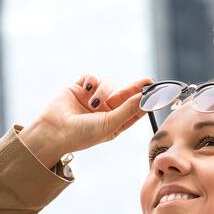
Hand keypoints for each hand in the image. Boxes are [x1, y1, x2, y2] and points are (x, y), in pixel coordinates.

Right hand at [19, 74, 154, 166]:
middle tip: (147, 81)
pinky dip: (91, 81)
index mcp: (114, 123)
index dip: (147, 101)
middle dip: (133, 89)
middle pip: (125, 94)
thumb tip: (146, 98)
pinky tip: (86, 89)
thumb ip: (128, 110)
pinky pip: (92, 78)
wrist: (53, 132)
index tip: (160, 92)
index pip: (134, 109)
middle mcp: (104, 111)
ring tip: (93, 103)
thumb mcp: (110, 124)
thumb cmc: (81, 135)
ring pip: (108, 84)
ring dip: (104, 91)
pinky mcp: (79, 89)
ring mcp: (91, 99)